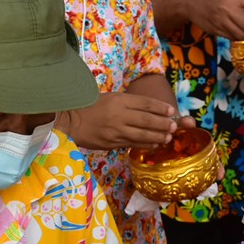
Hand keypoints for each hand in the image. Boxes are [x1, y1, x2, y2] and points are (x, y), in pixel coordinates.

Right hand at [59, 92, 181, 150]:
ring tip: (168, 137)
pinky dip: (145, 145)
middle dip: (163, 123)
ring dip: (157, 136)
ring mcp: (116, 131)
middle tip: (174, 126)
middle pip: (147, 120)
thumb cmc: (89, 106)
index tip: (171, 111)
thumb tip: (150, 110)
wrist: (69, 121)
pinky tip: (154, 145)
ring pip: (142, 134)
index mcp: (118, 100)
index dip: (160, 108)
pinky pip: (132, 144)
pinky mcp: (112, 143)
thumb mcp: (109, 98)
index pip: (145, 103)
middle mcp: (119, 115)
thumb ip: (128, 103)